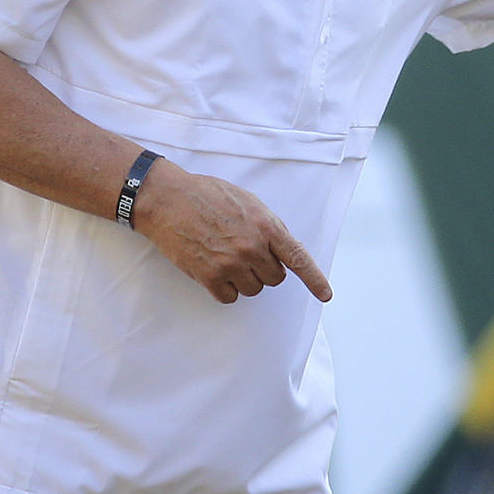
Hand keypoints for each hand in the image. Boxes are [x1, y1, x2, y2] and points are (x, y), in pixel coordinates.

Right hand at [131, 161, 332, 306]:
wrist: (168, 199)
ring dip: (245, 279)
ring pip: (254, 289)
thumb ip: (269, 227)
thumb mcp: (249, 202)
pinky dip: (226, 289)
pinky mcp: (208, 276)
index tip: (325, 295)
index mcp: (266, 226)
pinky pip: (230, 297)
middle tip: (246, 253)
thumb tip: (283, 249)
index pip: (297, 257)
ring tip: (227, 257)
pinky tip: (215, 270)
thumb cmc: (208, 196)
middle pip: (275, 278)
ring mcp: (230, 263)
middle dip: (265, 269)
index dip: (314, 279)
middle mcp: (251, 247)